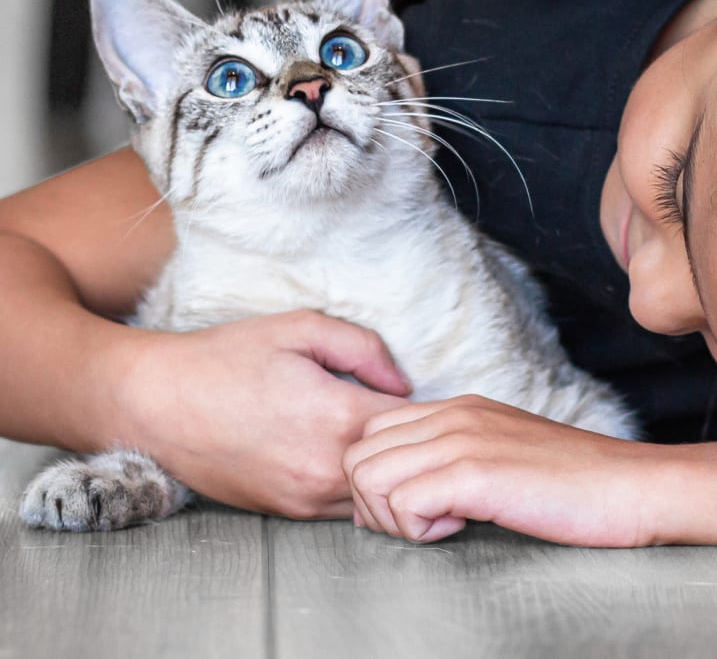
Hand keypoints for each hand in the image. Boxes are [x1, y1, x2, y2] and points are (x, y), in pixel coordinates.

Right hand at [117, 310, 409, 518]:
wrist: (156, 404)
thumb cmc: (227, 358)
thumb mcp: (299, 328)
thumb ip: (363, 349)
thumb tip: (404, 383)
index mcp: (336, 417)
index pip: (417, 425)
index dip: (433, 409)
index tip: (437, 395)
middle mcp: (327, 468)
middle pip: (403, 466)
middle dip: (418, 442)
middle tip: (422, 417)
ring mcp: (306, 498)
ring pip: (378, 494)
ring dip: (389, 468)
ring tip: (385, 436)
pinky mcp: (287, 512)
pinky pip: (345, 508)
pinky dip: (360, 485)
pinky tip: (349, 453)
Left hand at [343, 395, 654, 545]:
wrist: (629, 487)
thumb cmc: (571, 484)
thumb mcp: (501, 453)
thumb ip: (454, 458)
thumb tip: (404, 494)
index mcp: (456, 408)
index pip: (372, 433)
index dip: (378, 481)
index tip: (412, 511)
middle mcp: (451, 415)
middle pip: (357, 455)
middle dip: (375, 504)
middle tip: (422, 525)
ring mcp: (462, 439)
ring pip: (368, 476)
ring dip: (393, 517)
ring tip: (440, 526)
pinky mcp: (477, 472)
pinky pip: (404, 502)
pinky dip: (419, 529)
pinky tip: (459, 529)